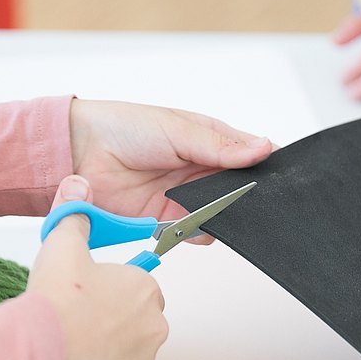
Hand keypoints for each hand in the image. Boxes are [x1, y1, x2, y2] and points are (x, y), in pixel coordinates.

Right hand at [26, 175, 168, 359]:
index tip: (89, 294)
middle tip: (79, 320)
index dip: (112, 290)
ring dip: (107, 352)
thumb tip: (78, 186)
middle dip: (112, 324)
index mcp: (145, 289)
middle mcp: (153, 327)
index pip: (139, 288)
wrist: (41, 347)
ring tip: (74, 344)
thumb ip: (74, 215)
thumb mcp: (63, 244)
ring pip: (127, 356)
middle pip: (136, 323)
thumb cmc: (57, 299)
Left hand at [68, 99, 271, 231]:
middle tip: (250, 197)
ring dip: (224, 215)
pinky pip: (195, 231)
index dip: (266, 165)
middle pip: (240, 190)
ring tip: (220, 208)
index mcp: (210, 141)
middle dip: (247, 196)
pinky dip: (200, 231)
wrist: (81, 152)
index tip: (279, 175)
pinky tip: (197, 223)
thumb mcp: (178, 129)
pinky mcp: (168, 219)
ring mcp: (187, 196)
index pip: (251, 155)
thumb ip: (220, 146)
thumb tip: (264, 148)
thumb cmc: (125, 127)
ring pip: (221, 214)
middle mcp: (202, 170)